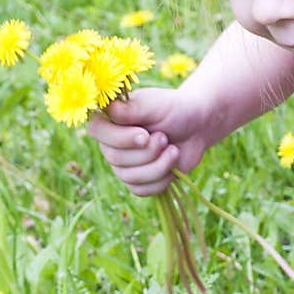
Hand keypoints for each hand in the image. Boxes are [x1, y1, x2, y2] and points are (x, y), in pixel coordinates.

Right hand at [86, 87, 208, 196]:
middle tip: (165, 138)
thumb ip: (131, 109)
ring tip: (173, 149)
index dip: (119, 138)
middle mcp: (112, 143)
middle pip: (115, 158)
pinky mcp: (139, 180)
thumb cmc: (174, 110)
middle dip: (148, 151)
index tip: (144, 135)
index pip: (96, 130)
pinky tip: (172, 163)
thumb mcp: (155, 104)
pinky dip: (162, 179)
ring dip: (158, 165)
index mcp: (111, 119)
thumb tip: (108, 108)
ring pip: (130, 177)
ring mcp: (124, 164)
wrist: (197, 127)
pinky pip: (141, 189)